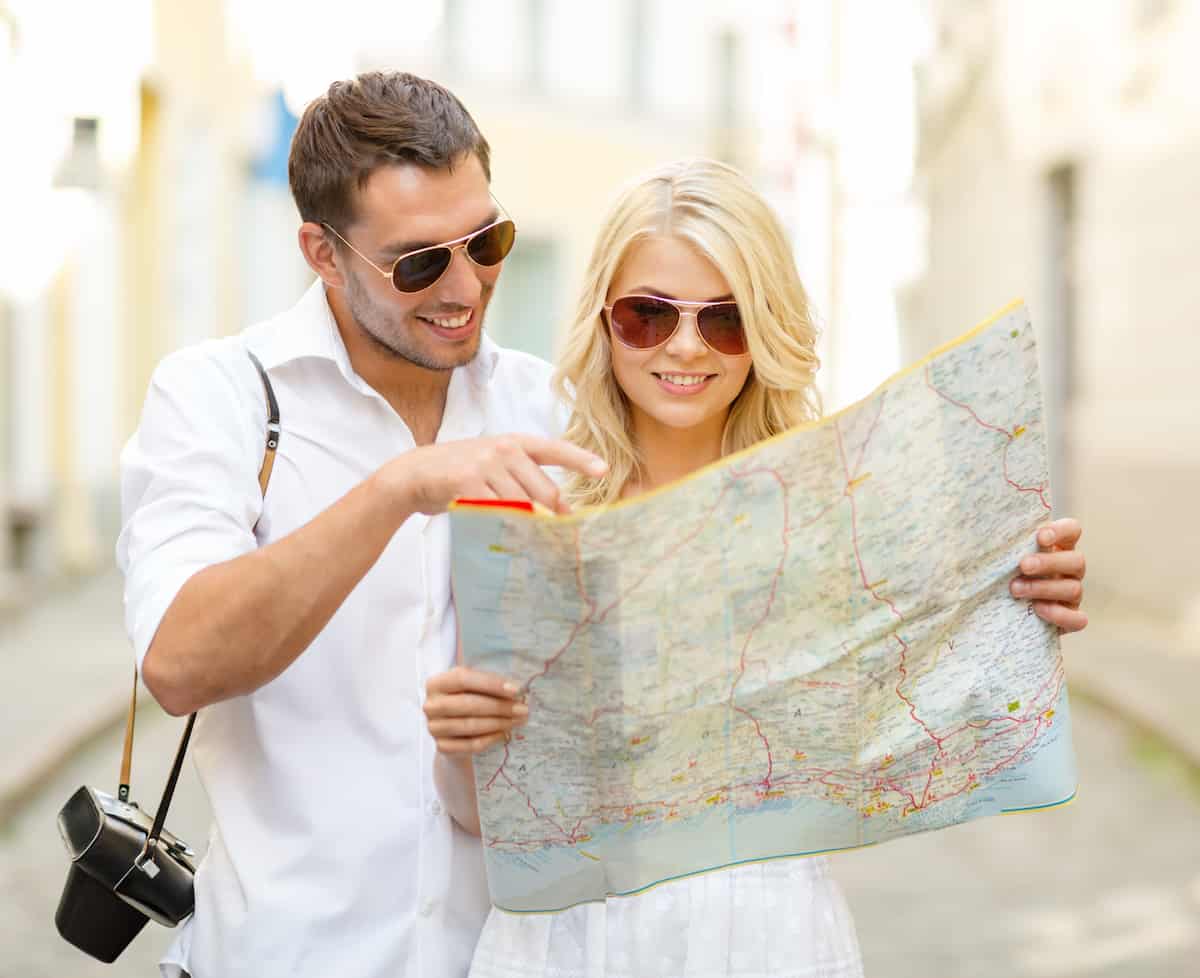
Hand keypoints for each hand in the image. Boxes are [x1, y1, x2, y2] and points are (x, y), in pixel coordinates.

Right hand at [387, 434, 606, 515]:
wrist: (415, 472)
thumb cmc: (461, 473)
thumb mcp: (495, 464)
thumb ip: (524, 480)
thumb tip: (557, 512)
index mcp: (516, 442)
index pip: (555, 449)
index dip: (581, 460)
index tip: (603, 470)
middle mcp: (504, 449)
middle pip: (545, 492)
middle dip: (552, 518)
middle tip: (556, 537)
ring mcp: (486, 464)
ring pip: (524, 506)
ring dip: (528, 528)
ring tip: (527, 540)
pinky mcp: (468, 483)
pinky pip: (498, 513)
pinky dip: (504, 527)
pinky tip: (501, 534)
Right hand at [424, 666, 529, 754]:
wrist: (454, 730)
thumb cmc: (467, 700)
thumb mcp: (473, 686)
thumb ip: (487, 683)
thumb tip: (516, 689)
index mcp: (436, 683)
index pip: (463, 679)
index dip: (490, 684)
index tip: (515, 690)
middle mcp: (431, 705)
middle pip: (468, 704)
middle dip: (499, 707)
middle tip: (523, 709)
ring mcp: (434, 728)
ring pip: (470, 725)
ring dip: (499, 723)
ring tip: (518, 720)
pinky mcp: (442, 747)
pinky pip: (471, 744)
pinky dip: (491, 739)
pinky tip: (505, 734)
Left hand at [1009, 517, 1086, 632]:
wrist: (1004, 613)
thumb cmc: (1001, 575)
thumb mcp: (1001, 559)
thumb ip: (999, 546)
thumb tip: (970, 535)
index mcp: (1057, 548)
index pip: (1072, 530)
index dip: (1061, 531)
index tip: (1040, 536)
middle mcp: (1069, 570)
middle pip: (1077, 560)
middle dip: (1048, 562)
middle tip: (1023, 566)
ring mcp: (1072, 594)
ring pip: (1074, 588)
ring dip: (1044, 588)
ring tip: (1016, 589)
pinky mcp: (1071, 618)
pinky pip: (1078, 619)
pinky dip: (1060, 614)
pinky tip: (1038, 610)